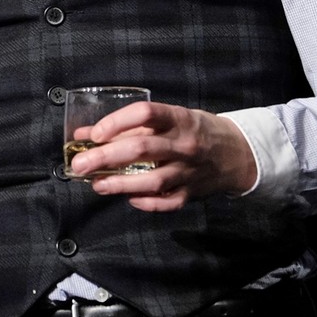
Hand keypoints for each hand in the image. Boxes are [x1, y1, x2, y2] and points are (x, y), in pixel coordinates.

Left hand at [68, 101, 256, 212]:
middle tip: (79, 164)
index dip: (117, 122)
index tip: (95, 134)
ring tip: (96, 184)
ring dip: (120, 183)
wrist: (237, 153)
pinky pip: (166, 202)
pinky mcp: (192, 193)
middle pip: (142, 148)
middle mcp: (185, 144)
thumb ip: (130, 126)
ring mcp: (189, 171)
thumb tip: (84, 135)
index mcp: (180, 119)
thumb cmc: (195, 130)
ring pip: (152, 180)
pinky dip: (146, 202)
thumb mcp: (170, 119)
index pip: (145, 114)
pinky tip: (127, 198)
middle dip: (106, 156)